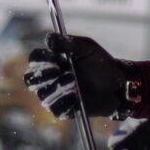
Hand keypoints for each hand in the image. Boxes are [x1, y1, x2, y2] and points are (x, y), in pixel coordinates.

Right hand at [23, 33, 139, 119]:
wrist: (118, 84)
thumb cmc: (101, 63)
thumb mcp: (86, 48)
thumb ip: (68, 42)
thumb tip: (48, 38)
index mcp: (53, 60)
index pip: (35, 58)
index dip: (40, 58)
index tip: (54, 57)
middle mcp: (51, 78)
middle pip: (30, 79)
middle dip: (42, 76)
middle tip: (58, 71)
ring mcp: (56, 95)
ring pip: (43, 95)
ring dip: (58, 88)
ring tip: (73, 82)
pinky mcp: (65, 110)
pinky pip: (55, 109)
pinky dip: (64, 102)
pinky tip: (76, 96)